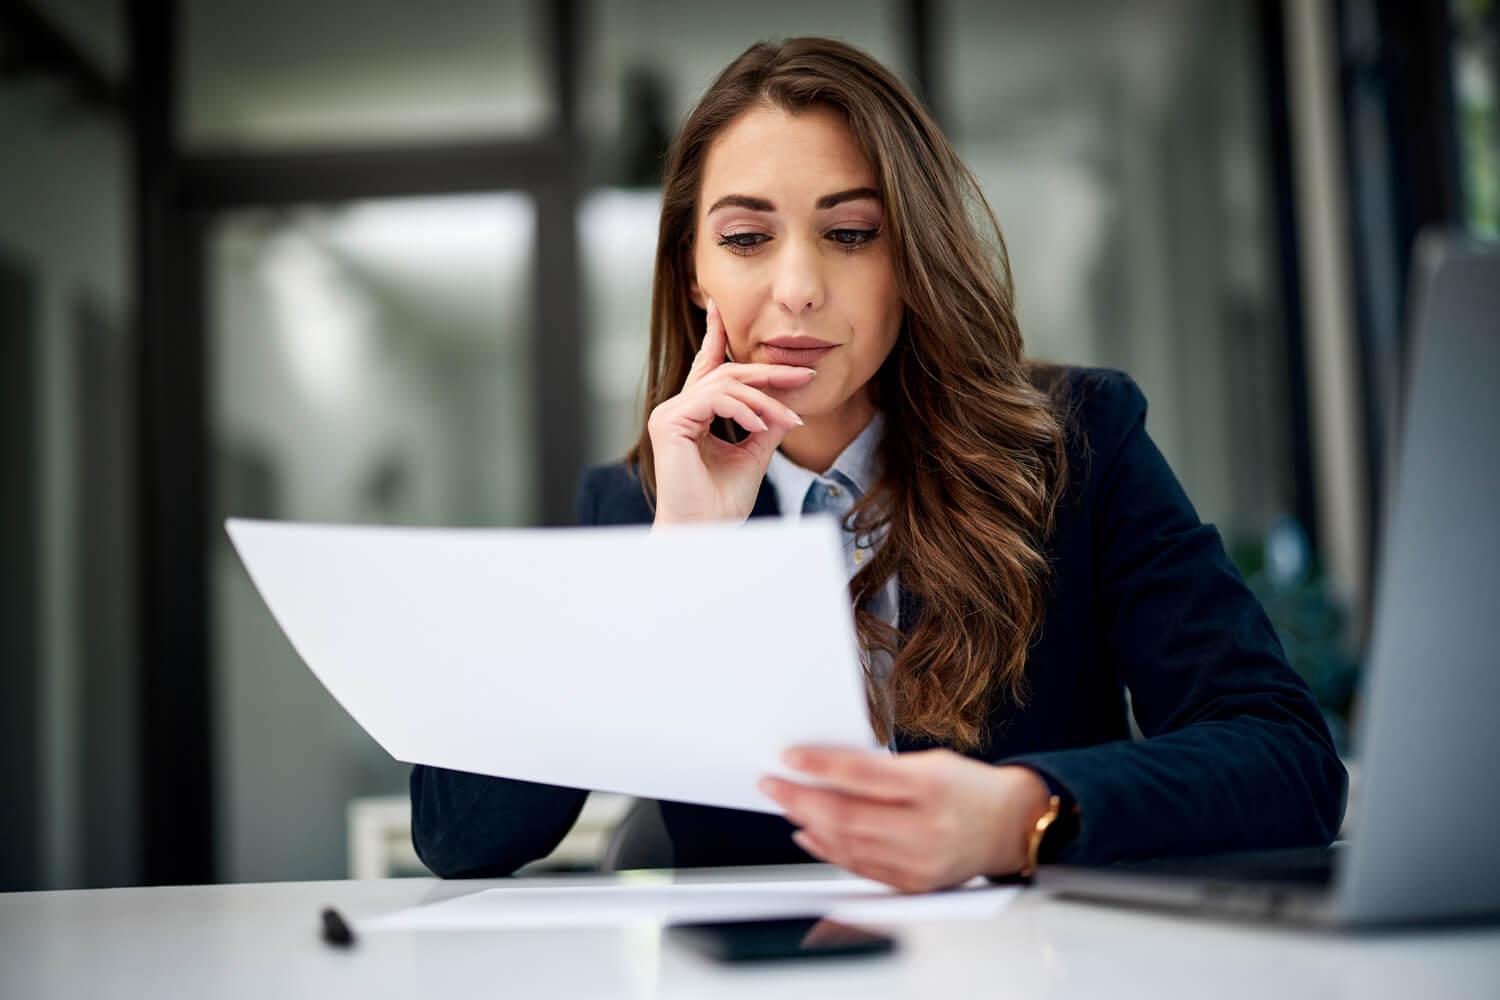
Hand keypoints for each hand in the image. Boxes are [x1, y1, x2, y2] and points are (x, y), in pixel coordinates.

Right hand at [648, 299, 815, 526]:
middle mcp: (676, 410)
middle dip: (768, 371)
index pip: (707, 369)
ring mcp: (669, 414)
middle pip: (726, 373)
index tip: (718, 306)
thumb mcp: (753, 458)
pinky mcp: (670, 423)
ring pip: (725, 384)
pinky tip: (764, 425)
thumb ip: (765, 428)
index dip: (713, 335)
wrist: (704, 536)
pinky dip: (745, 409)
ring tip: (790, 417)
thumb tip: (788, 408)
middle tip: (804, 374)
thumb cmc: (721, 506)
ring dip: (765, 399)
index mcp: (691, 416)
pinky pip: (716, 399)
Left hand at [758, 746, 1054, 892]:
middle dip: (801, 799)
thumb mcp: (930, 762)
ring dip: (809, 824)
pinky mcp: (915, 885)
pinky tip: (810, 834)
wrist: (1012, 826)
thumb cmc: (969, 787)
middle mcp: (927, 828)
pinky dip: (829, 850)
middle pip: (847, 816)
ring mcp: (920, 862)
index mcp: (932, 786)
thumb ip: (880, 769)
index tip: (789, 757)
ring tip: (787, 805)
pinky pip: (860, 868)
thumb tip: (824, 769)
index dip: (819, 765)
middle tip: (773, 785)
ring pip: (848, 845)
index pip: (862, 775)